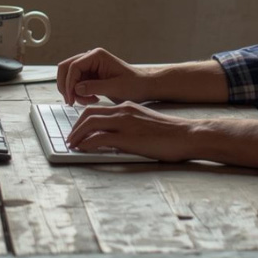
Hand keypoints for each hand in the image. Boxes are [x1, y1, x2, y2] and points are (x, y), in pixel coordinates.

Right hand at [57, 48, 153, 105]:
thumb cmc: (134, 85)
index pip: (74, 66)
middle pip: (66, 68)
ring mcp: (90, 66)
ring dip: (73, 91)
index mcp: (97, 56)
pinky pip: (76, 83)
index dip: (69, 83)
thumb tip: (76, 89)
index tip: (71, 99)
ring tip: (87, 101)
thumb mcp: (115, 88)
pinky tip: (91, 99)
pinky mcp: (90, 75)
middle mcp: (91, 58)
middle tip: (71, 101)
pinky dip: (79, 93)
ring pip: (69, 76)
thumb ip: (94, 87)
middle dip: (66, 86)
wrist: (143, 87)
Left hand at [65, 101, 193, 161]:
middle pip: (89, 114)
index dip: (83, 120)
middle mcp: (123, 111)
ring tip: (72, 145)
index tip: (78, 131)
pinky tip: (82, 150)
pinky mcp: (128, 137)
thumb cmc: (170, 134)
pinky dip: (86, 143)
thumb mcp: (145, 123)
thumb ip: (128, 126)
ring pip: (90, 123)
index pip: (97, 109)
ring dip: (77, 134)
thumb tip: (113, 138)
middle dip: (75, 126)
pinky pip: (99, 138)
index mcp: (127, 107)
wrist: (187, 135)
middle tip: (71, 138)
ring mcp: (125, 123)